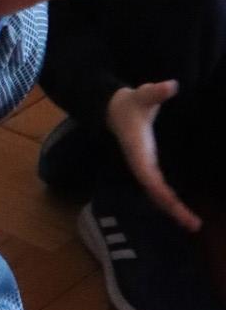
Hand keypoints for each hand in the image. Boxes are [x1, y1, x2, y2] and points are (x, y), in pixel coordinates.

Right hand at [106, 83, 200, 234]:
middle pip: (155, 192)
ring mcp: (144, 169)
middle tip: (194, 224)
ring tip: (193, 224)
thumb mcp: (142, 95)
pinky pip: (159, 191)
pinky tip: (182, 212)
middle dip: (172, 208)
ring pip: (157, 195)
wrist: (114, 110)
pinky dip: (170, 203)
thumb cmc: (131, 103)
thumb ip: (156, 92)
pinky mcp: (149, 169)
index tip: (171, 202)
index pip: (147, 174)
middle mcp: (140, 164)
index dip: (158, 189)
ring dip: (173, 210)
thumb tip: (172, 85)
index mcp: (137, 150)